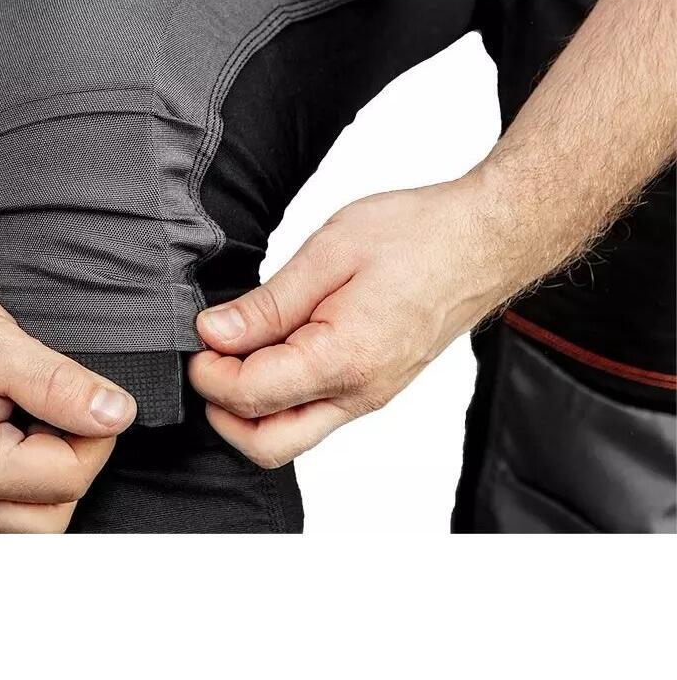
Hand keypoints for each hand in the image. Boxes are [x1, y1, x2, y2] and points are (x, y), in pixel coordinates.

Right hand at [0, 252, 135, 531]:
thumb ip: (59, 384)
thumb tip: (116, 414)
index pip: (69, 479)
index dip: (95, 432)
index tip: (86, 390)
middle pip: (50, 517)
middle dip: (74, 462)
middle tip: (60, 404)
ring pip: (25, 519)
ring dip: (47, 472)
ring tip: (32, 412)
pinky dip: (19, 471)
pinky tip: (12, 426)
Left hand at [189, 177, 514, 468]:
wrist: (481, 240)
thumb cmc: (417, 236)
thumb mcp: (329, 252)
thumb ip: (267, 304)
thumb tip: (214, 333)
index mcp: (345, 359)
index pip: (251, 397)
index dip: (209, 372)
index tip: (198, 338)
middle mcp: (360, 393)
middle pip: (268, 444)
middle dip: (222, 410)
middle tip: (208, 358)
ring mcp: (370, 396)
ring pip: (291, 434)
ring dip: (250, 406)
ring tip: (237, 348)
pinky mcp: (374, 387)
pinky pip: (314, 413)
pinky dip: (279, 394)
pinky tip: (271, 347)